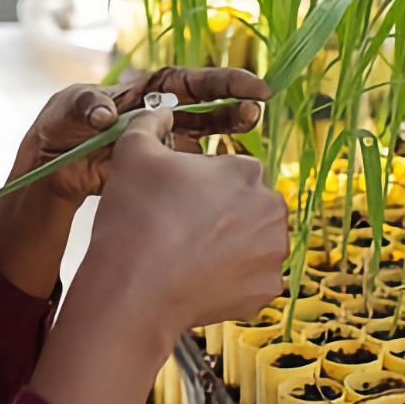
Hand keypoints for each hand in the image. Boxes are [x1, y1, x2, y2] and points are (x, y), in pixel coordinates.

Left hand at [14, 66, 270, 204]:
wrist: (53, 167)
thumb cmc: (62, 124)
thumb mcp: (67, 108)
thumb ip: (85, 104)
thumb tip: (103, 113)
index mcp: (148, 90)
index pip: (193, 81)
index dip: (226, 82)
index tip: (255, 87)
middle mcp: (164, 114)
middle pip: (210, 108)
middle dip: (235, 109)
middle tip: (256, 113)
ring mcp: (166, 144)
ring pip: (207, 141)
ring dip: (228, 143)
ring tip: (248, 151)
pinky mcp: (163, 172)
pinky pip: (191, 173)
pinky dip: (208, 177)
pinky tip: (223, 185)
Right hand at [27, 106, 287, 403]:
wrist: (134, 290)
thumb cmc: (135, 215)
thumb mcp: (132, 151)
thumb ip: (151, 121)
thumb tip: (161, 111)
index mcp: (246, 171)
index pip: (233, 166)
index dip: (204, 179)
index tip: (180, 194)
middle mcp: (271, 209)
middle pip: (249, 201)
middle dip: (224, 209)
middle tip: (183, 222)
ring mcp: (272, 254)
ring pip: (254, 238)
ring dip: (231, 241)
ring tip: (189, 249)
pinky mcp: (265, 292)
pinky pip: (251, 276)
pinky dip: (230, 275)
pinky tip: (198, 273)